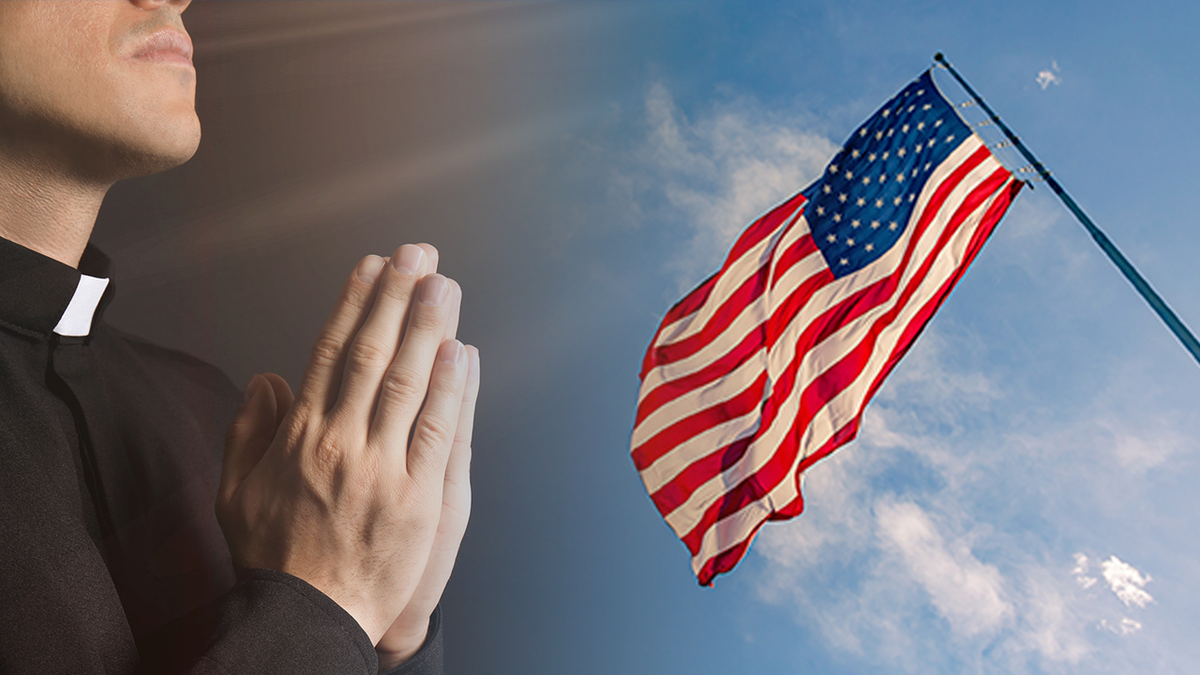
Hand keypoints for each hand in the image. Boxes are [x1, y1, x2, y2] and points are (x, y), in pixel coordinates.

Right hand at [218, 243, 471, 643]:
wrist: (308, 617)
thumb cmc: (275, 556)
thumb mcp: (235, 491)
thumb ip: (248, 430)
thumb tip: (267, 377)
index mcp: (300, 436)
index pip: (331, 352)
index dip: (355, 303)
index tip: (372, 265)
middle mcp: (341, 443)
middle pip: (375, 355)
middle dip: (397, 298)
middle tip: (419, 255)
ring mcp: (382, 469)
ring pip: (409, 384)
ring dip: (429, 329)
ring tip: (444, 285)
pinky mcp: (418, 499)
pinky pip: (439, 434)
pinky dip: (452, 391)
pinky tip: (461, 353)